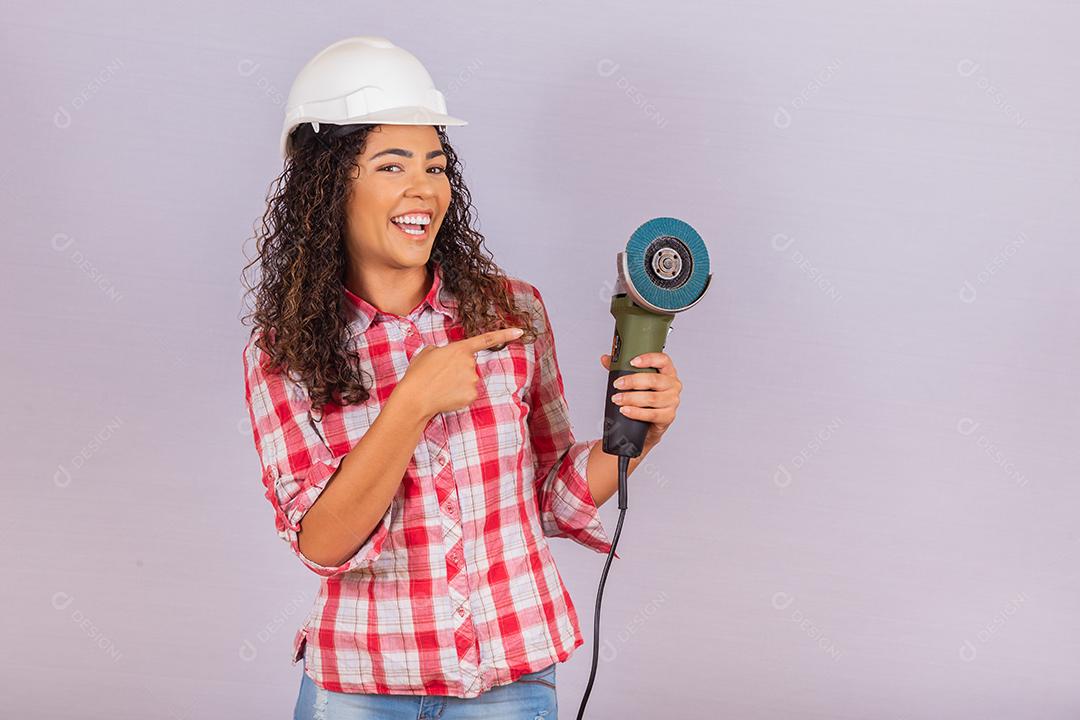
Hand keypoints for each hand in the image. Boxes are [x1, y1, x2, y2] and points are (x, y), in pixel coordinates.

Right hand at [400, 327, 525, 418]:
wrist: (415, 397)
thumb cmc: (418, 374)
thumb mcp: (428, 353)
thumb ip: (443, 351)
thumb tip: (448, 357)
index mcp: (460, 348)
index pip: (486, 339)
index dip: (505, 334)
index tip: (520, 331)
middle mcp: (470, 363)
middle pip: (470, 365)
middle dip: (458, 370)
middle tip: (440, 376)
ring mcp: (473, 379)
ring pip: (469, 380)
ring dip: (458, 383)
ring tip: (440, 386)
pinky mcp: (472, 395)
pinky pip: (468, 393)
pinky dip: (459, 395)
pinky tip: (446, 396)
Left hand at [600, 351, 681, 448]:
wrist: (650, 423)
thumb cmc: (646, 398)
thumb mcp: (636, 381)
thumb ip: (621, 368)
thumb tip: (606, 359)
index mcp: (667, 372)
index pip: (663, 360)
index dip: (648, 359)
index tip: (632, 362)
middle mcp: (672, 385)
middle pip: (655, 380)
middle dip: (633, 382)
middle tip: (618, 384)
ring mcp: (672, 401)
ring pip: (652, 398)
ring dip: (631, 398)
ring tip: (618, 399)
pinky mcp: (668, 416)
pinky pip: (652, 414)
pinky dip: (636, 412)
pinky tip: (625, 410)